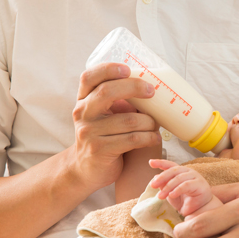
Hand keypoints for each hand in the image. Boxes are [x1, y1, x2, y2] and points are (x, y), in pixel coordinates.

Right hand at [69, 63, 160, 191]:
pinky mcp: (100, 150)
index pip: (89, 77)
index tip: (127, 69)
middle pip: (107, 92)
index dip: (108, 69)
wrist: (86, 169)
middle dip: (134, 88)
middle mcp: (82, 113)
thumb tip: (153, 83)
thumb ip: (118, 99)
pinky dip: (149, 137)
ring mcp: (89, 132)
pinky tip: (154, 138)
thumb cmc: (104, 135)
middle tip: (152, 91)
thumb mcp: (104, 113)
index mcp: (83, 99)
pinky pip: (133, 139)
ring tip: (156, 125)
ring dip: (149, 122)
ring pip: (129, 120)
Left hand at [149, 159, 213, 216]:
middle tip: (153, 185)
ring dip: (168, 187)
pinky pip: (186, 185)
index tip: (150, 162)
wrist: (198, 210)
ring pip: (179, 178)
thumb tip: (155, 177)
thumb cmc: (185, 201)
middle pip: (173, 170)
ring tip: (161, 196)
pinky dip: (177, 190)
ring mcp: (195, 176)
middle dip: (162, 177)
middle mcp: (188, 172)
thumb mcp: (170, 193)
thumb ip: (163, 185)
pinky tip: (171, 195)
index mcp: (181, 172)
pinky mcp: (200, 184)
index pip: (170, 165)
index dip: (160, 162)